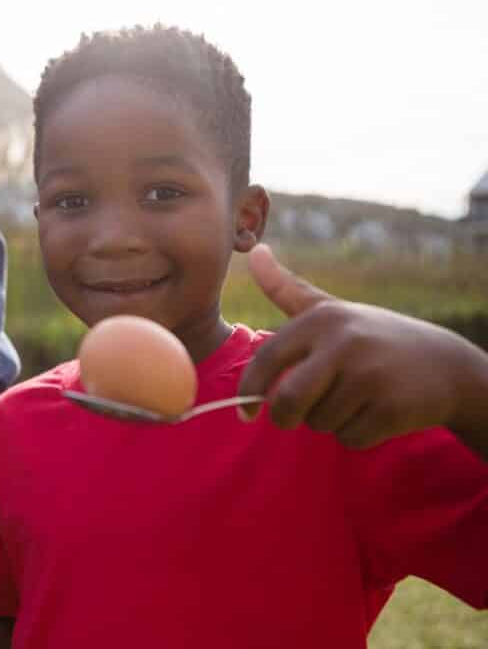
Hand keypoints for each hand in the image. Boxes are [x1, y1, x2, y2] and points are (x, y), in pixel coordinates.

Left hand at [238, 244, 487, 450]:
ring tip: (353, 399)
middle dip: (283, 417)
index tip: (245, 412)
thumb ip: (286, 288)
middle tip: (291, 418)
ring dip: (328, 422)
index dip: (249, 390)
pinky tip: (374, 412)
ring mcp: (370, 375)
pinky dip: (355, 435)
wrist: (445, 366)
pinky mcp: (392, 408)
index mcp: (321, 320)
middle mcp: (344, 343)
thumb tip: (255, 251)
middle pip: (287, 401)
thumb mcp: (330, 309)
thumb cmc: (372, 338)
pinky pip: (350, 438)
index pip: (267, 359)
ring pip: (319, 423)